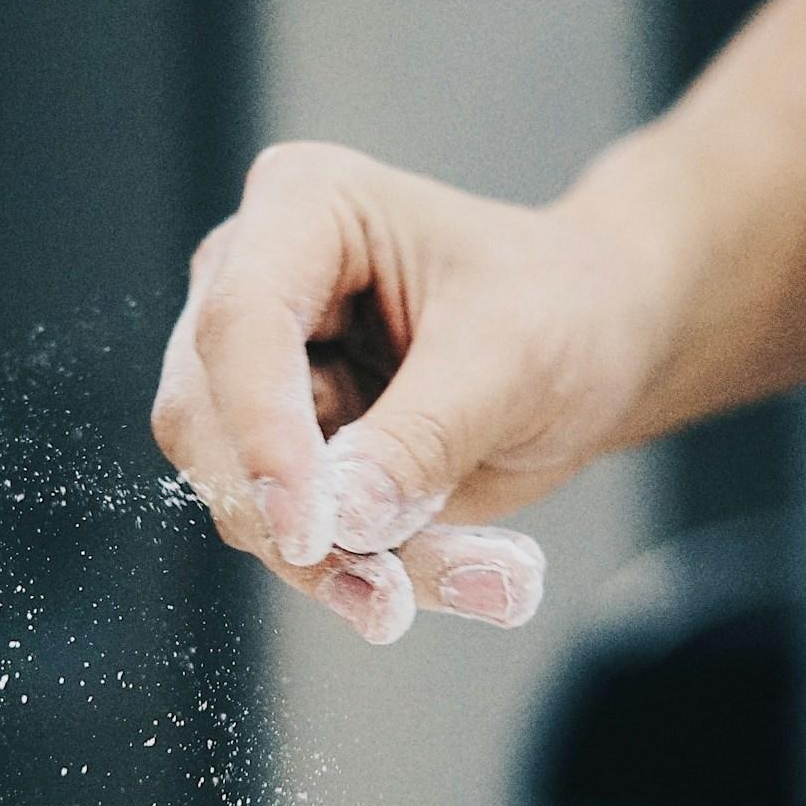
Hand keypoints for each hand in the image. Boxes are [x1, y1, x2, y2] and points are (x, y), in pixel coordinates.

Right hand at [152, 141, 659, 642]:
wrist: (596, 344)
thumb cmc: (562, 307)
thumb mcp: (516, 356)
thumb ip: (426, 434)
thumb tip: (344, 522)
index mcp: (303, 208)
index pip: (241, 325)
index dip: (264, 435)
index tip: (313, 533)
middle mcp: (253, 285)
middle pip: (209, 424)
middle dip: (298, 523)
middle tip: (396, 597)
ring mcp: (258, 377)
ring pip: (242, 499)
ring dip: (346, 565)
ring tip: (482, 581)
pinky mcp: (284, 455)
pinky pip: (291, 537)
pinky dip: (367, 575)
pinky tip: (462, 576)